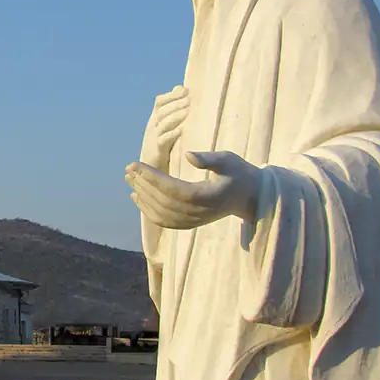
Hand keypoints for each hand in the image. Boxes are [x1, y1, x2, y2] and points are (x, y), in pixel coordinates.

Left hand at [125, 151, 259, 229]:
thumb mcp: (229, 161)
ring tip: (129, 179)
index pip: (172, 188)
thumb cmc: (239, 174)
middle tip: (129, 169)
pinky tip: (137, 197)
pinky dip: (148, 211)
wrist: (250, 197)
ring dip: (142, 196)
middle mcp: (197, 212)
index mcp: (206, 196)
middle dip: (143, 184)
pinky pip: (164, 221)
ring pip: (161, 213)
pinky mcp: (190, 223)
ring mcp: (193, 220)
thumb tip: (188, 156)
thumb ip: (210, 159)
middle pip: (163, 201)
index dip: (151, 177)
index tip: (135, 165)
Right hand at [141, 86, 189, 171]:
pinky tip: (182, 130)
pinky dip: (172, 134)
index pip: (160, 101)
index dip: (171, 95)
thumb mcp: (166, 127)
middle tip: (190, 98)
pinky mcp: (156, 150)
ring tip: (188, 111)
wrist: (150, 168)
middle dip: (176, 103)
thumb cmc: (162, 146)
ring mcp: (152, 138)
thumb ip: (173, 111)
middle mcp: (152, 126)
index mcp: (155, 119)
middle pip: (162, 110)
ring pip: (162, 123)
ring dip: (175, 116)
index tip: (186, 90)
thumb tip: (182, 89)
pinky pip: (162, 140)